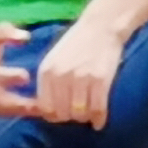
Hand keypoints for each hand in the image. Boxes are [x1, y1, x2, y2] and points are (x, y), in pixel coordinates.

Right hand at [0, 21, 38, 121]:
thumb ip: (5, 32)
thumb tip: (26, 36)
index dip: (6, 77)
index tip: (26, 76)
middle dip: (17, 102)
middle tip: (38, 103)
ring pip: (3, 110)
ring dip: (22, 111)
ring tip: (44, 109)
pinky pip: (6, 114)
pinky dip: (22, 114)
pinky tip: (41, 111)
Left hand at [25, 12, 128, 130]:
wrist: (101, 26)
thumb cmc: (77, 43)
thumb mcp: (54, 59)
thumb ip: (49, 83)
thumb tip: (47, 112)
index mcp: (47, 71)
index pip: (46, 108)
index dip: (55, 115)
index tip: (63, 113)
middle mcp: (61, 76)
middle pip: (62, 114)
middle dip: (70, 117)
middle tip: (78, 111)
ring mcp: (81, 79)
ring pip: (80, 115)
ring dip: (85, 118)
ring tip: (89, 112)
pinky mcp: (100, 80)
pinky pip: (98, 110)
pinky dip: (99, 119)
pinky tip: (99, 121)